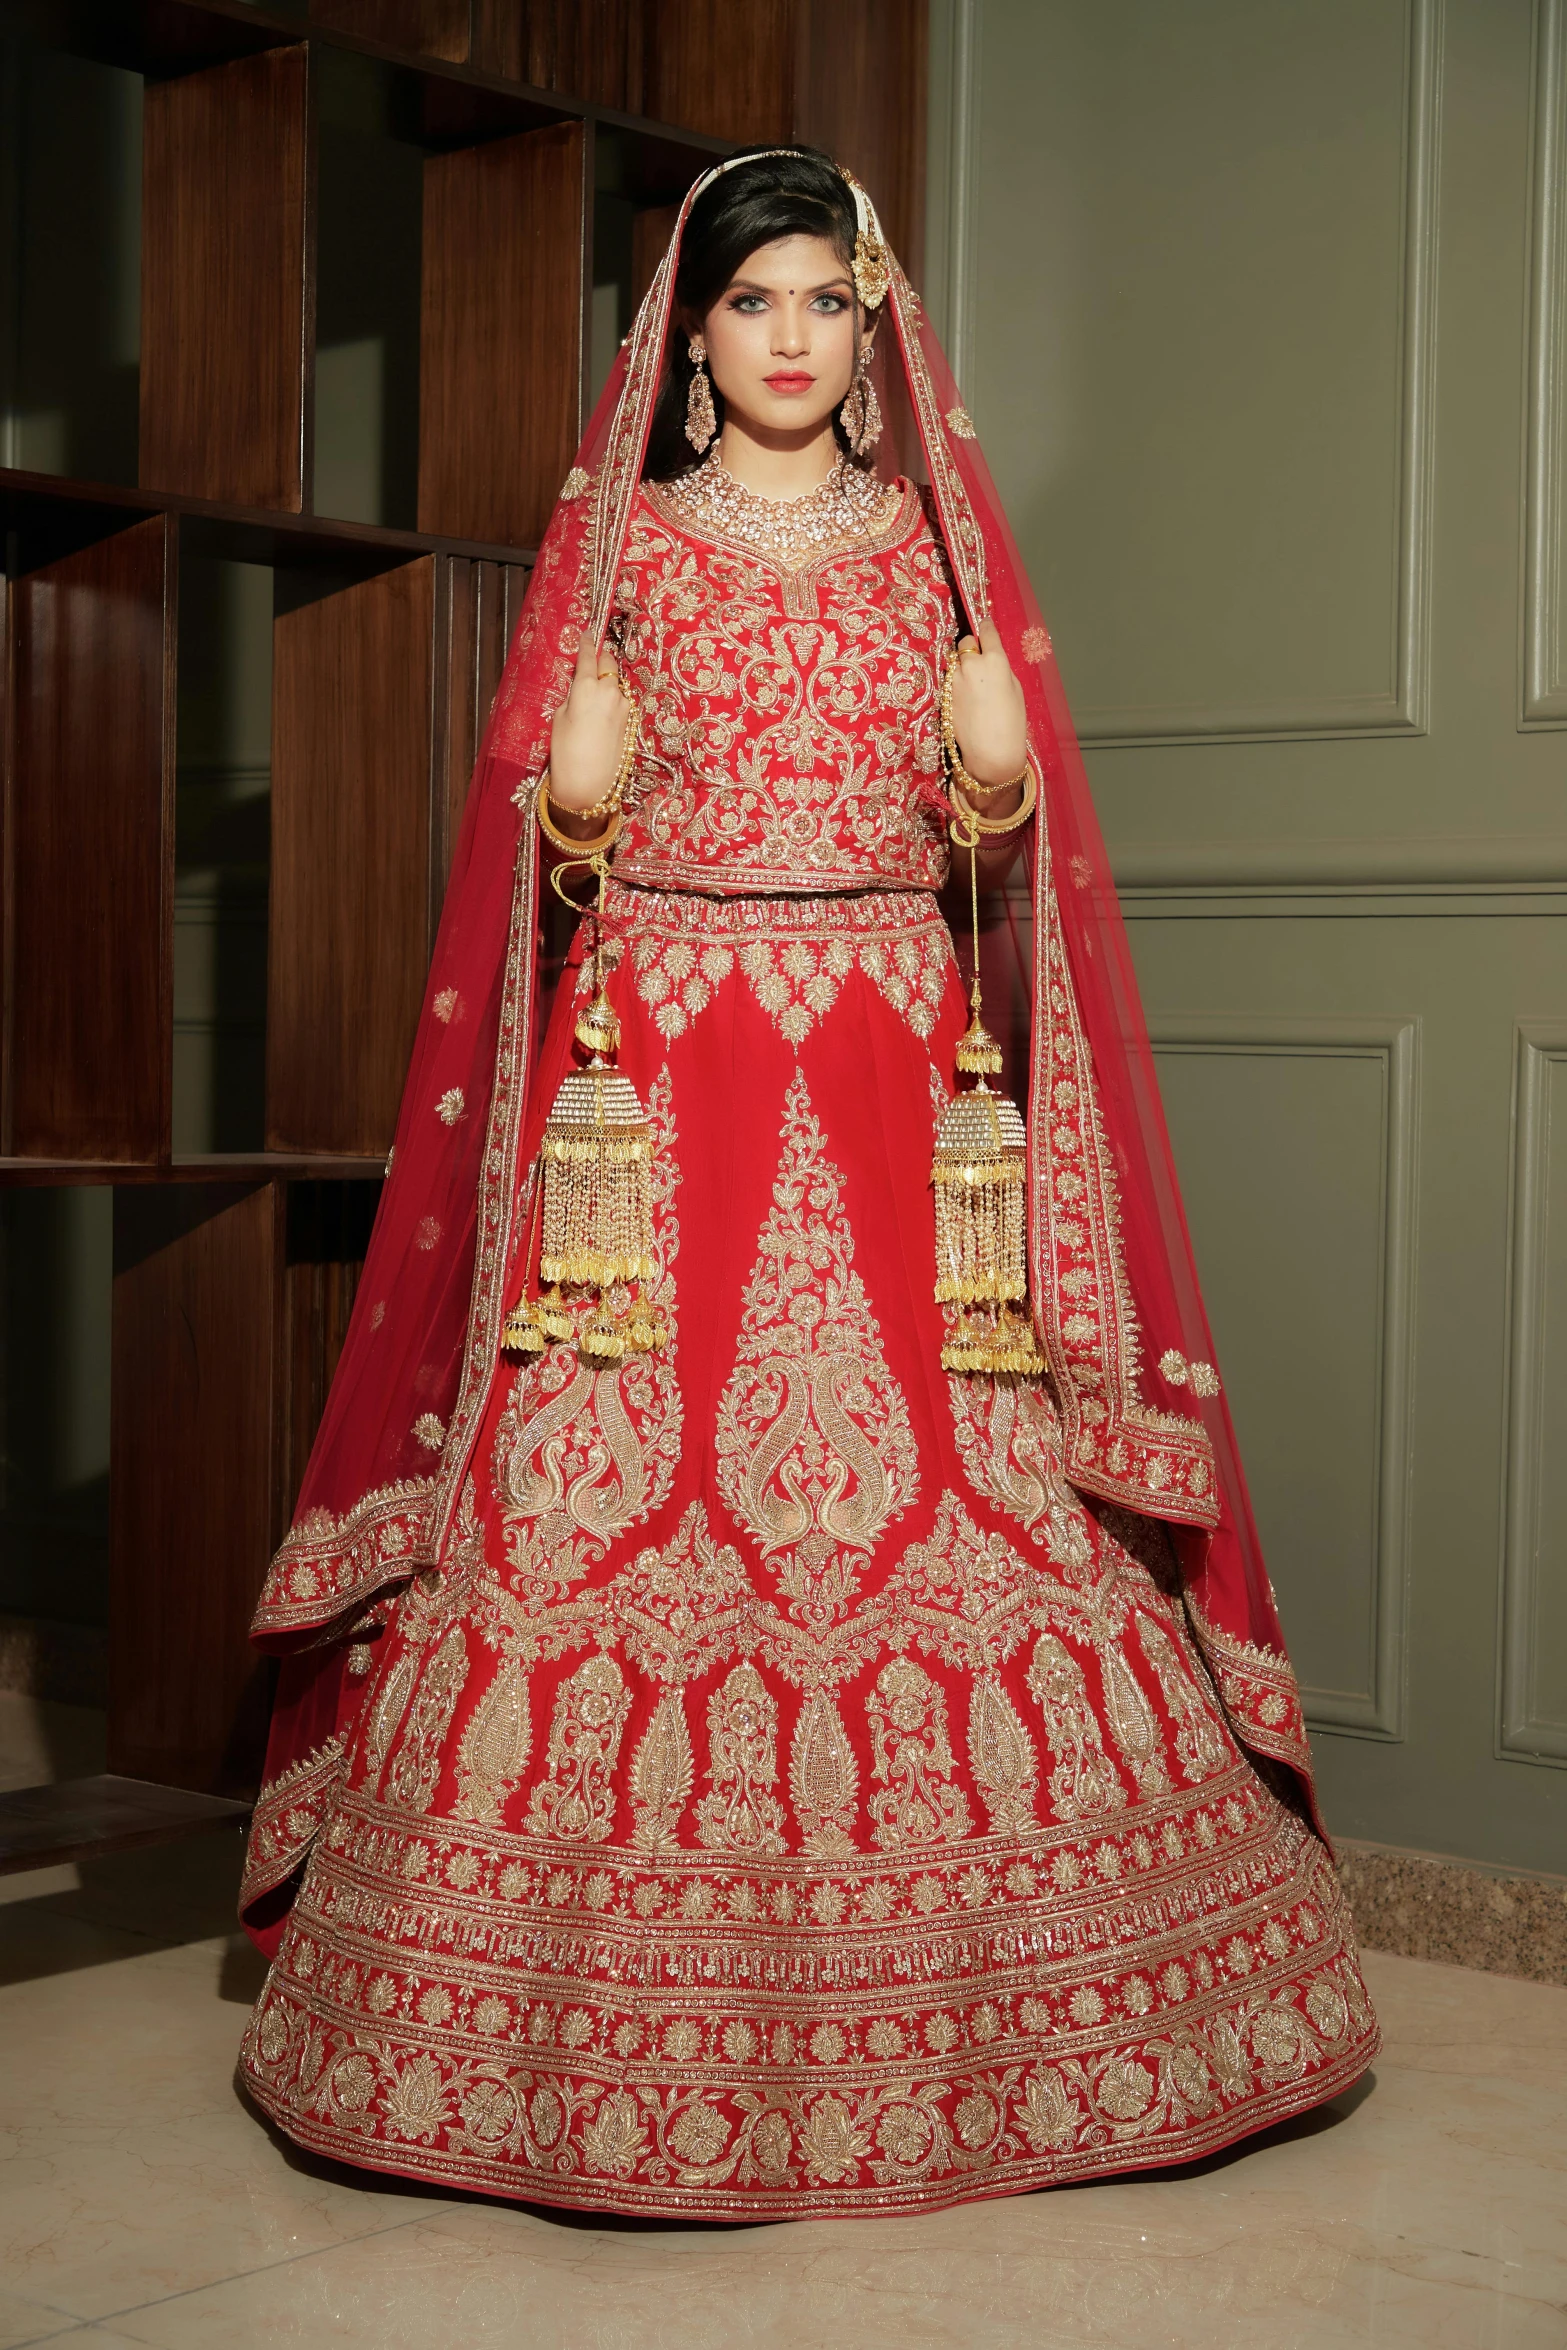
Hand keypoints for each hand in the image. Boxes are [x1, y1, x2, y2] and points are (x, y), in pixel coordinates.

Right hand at [547, 632, 631, 812]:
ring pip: (616, 683)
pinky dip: (612, 697)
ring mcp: (623, 706)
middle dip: (601, 658)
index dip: (586, 643)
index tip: (587, 633)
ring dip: (607, 680)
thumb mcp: (559, 718)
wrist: (588, 784)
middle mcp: (609, 691)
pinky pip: (620, 700)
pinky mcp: (629, 721)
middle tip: (592, 657)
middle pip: (609, 663)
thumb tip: (580, 688)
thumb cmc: (566, 751)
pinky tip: (602, 708)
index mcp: (587, 686)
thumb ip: (572, 696)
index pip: (589, 655)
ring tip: (594, 688)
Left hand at [947, 617, 1026, 787]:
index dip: (986, 627)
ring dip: (961, 667)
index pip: (987, 630)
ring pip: (954, 662)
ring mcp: (954, 679)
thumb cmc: (1011, 722)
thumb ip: (1001, 667)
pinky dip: (956, 683)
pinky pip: (950, 680)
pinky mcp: (944, 694)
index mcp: (995, 660)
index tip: (985, 626)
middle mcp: (971, 665)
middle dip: (971, 649)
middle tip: (979, 662)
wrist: (991, 751)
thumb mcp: (1016, 688)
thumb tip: (991, 658)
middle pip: (965, 643)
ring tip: (973, 686)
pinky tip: (966, 698)